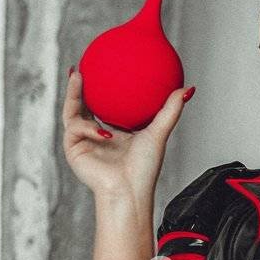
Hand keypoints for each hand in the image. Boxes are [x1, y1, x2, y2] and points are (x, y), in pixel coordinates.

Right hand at [62, 67, 193, 200]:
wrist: (129, 191)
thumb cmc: (144, 169)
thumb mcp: (158, 133)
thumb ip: (170, 110)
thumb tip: (187, 89)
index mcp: (112, 133)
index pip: (102, 106)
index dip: (99, 89)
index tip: (100, 69)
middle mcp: (96, 137)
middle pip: (81, 106)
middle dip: (77, 87)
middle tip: (81, 69)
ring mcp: (83, 143)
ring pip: (71, 112)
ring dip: (73, 95)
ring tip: (77, 77)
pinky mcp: (73, 150)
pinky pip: (76, 128)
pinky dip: (89, 127)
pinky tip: (104, 131)